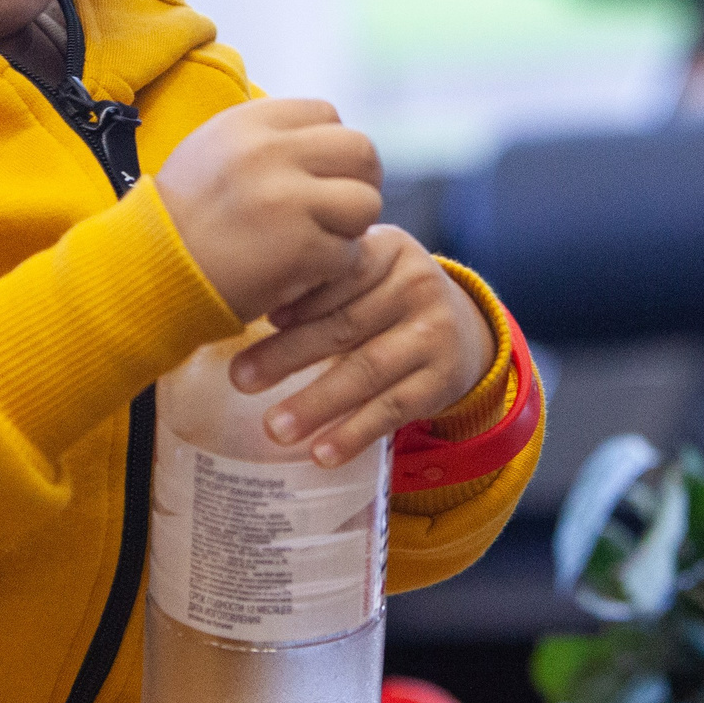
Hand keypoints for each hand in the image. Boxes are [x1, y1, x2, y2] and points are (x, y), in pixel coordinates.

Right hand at [155, 99, 383, 320]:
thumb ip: (266, 137)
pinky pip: (349, 253)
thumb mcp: (213, 151)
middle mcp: (270, 152)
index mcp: (250, 122)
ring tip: (319, 242)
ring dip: (350, 227)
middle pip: (360, 150)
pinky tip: (302, 273)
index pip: (327, 114)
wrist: (145, 275)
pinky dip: (332, 268)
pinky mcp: (300, 248)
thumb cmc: (182, 220)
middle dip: (358, 181)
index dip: (331, 148)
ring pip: (366, 202)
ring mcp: (288, 199)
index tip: (319, 176)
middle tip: (340, 210)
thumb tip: (324, 135)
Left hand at [227, 225, 496, 466]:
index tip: (257, 320)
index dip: (297, 300)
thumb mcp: (366, 274)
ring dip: (316, 403)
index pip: (339, 273)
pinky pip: (392, 409)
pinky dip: (354, 433)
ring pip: (366, 370)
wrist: (463, 329)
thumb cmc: (387, 299)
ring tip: (274, 427)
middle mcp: (419, 285)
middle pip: (344, 324)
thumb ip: (322, 283)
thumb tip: (252, 306)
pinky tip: (321, 453)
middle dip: (288, 354)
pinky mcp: (442, 380)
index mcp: (391, 249)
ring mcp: (435, 334)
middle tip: (240, 379)